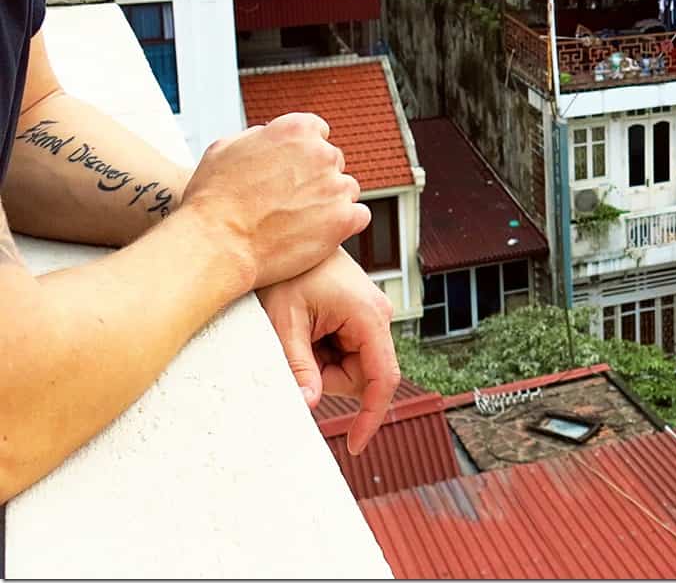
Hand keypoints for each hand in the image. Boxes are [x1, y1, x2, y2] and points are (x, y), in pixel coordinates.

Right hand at [184, 113, 369, 289]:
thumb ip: (257, 136)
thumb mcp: (225, 148)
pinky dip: (345, 224)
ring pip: (346, 189)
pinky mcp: (344, 218)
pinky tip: (321, 233)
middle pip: (332, 161)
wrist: (216, 244)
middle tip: (290, 200)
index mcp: (296, 129)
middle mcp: (321, 153)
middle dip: (316, 178)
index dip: (303, 153)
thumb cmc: (212, 200)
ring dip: (330, 201)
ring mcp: (335, 186)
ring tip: (300, 220)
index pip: (318, 132)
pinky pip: (359, 215)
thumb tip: (269, 135)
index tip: (292, 171)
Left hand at [257, 250, 399, 454]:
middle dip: (325, 377)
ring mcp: (370, 315)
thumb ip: (298, 366)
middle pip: (360, 375)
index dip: (371, 415)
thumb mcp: (285, 322)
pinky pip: (344, 352)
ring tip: (297, 330)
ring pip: (350, 366)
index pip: (383, 378)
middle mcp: (378, 316)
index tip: (354, 446)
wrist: (280, 240)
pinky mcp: (358, 316)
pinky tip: (305, 326)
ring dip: (321, 362)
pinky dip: (320, 351)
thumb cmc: (286, 274)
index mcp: (369, 316)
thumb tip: (308, 405)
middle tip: (294, 348)